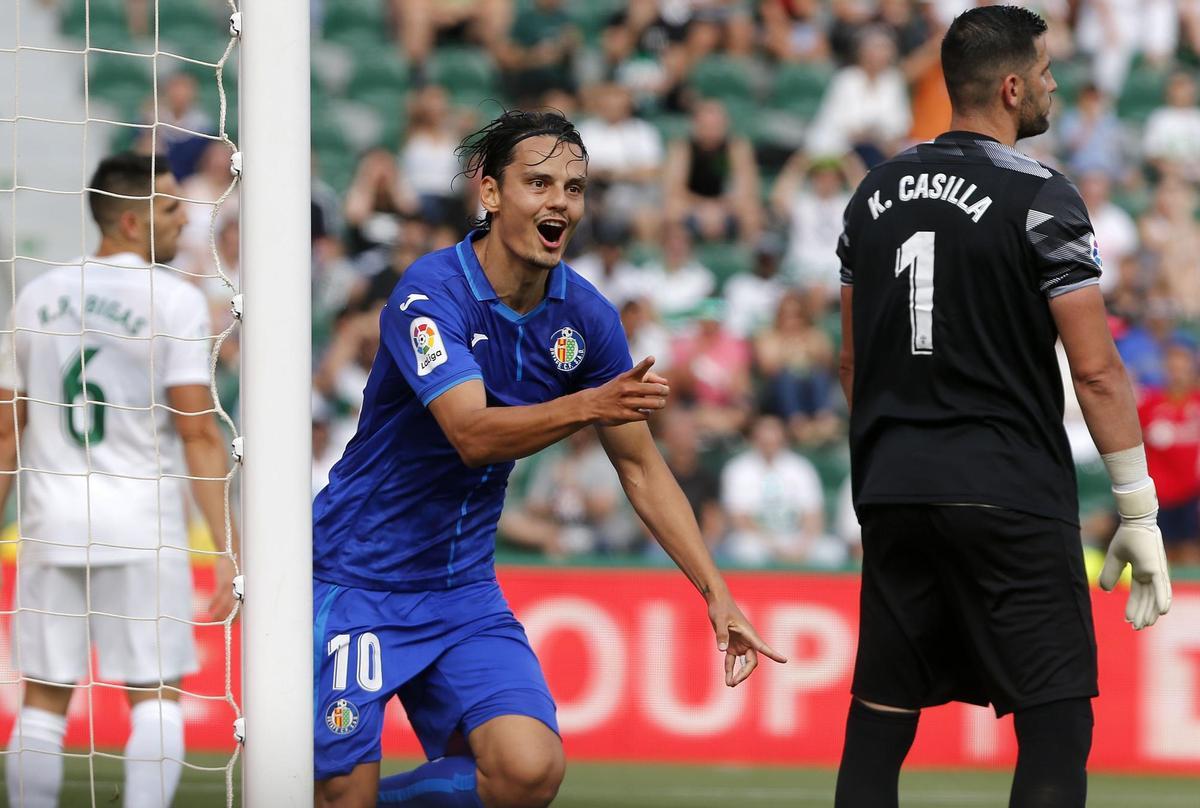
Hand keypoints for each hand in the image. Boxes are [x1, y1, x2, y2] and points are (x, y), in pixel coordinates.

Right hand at [208, 555, 239, 622]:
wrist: (230, 555)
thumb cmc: (234, 570)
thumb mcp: (238, 582)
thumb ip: (237, 592)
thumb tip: (233, 605)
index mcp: (246, 590)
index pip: (245, 607)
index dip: (240, 616)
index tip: (234, 622)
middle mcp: (242, 589)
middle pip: (238, 608)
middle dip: (231, 618)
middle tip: (223, 624)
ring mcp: (234, 586)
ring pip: (227, 606)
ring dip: (219, 614)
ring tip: (213, 619)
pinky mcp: (224, 583)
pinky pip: (218, 597)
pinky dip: (212, 605)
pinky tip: (209, 610)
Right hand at [585, 357, 669, 425]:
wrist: (592, 404)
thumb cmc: (614, 390)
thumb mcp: (623, 379)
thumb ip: (644, 378)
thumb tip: (665, 381)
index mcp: (626, 378)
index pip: (637, 369)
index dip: (645, 363)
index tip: (652, 358)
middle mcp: (626, 389)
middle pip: (653, 389)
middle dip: (664, 391)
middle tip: (666, 391)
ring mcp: (626, 403)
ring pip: (652, 404)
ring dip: (660, 404)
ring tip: (661, 403)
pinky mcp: (625, 415)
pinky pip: (645, 415)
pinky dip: (648, 413)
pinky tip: (647, 411)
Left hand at [708, 594, 786, 686]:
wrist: (717, 601)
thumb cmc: (721, 608)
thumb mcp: (719, 619)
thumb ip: (722, 634)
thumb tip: (722, 650)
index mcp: (749, 633)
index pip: (763, 646)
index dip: (773, 654)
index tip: (784, 660)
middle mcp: (747, 641)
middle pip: (751, 661)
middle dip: (744, 673)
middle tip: (734, 682)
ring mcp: (740, 644)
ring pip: (743, 663)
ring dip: (738, 674)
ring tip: (730, 684)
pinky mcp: (732, 645)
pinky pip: (732, 660)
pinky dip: (729, 669)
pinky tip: (727, 679)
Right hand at [1099, 514, 1170, 629]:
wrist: (1134, 522)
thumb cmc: (1127, 537)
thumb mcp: (1115, 558)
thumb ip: (1110, 574)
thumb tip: (1106, 590)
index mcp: (1141, 572)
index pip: (1138, 594)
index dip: (1133, 607)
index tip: (1128, 620)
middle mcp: (1150, 575)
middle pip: (1147, 599)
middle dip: (1142, 614)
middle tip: (1137, 628)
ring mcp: (1155, 573)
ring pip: (1154, 597)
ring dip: (1150, 612)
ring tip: (1145, 625)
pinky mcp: (1157, 569)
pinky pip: (1161, 587)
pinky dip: (1162, 599)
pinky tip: (1162, 612)